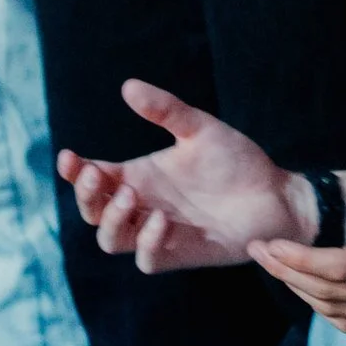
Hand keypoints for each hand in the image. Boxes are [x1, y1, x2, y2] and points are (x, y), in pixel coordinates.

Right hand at [58, 83, 306, 274]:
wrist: (276, 195)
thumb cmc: (237, 162)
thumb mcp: (200, 129)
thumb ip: (166, 110)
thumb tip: (128, 86)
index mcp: (139, 176)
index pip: (92, 178)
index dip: (73, 171)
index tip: (69, 156)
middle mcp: (143, 206)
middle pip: (93, 212)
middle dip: (86, 196)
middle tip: (96, 175)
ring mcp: (158, 233)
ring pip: (112, 240)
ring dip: (113, 220)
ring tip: (130, 196)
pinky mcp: (179, 254)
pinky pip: (147, 259)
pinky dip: (148, 242)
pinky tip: (162, 220)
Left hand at [250, 147, 345, 333]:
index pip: (336, 268)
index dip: (295, 258)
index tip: (269, 242)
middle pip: (325, 293)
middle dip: (285, 272)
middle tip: (258, 252)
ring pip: (335, 313)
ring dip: (301, 293)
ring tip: (279, 268)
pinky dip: (326, 309)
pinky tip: (315, 292)